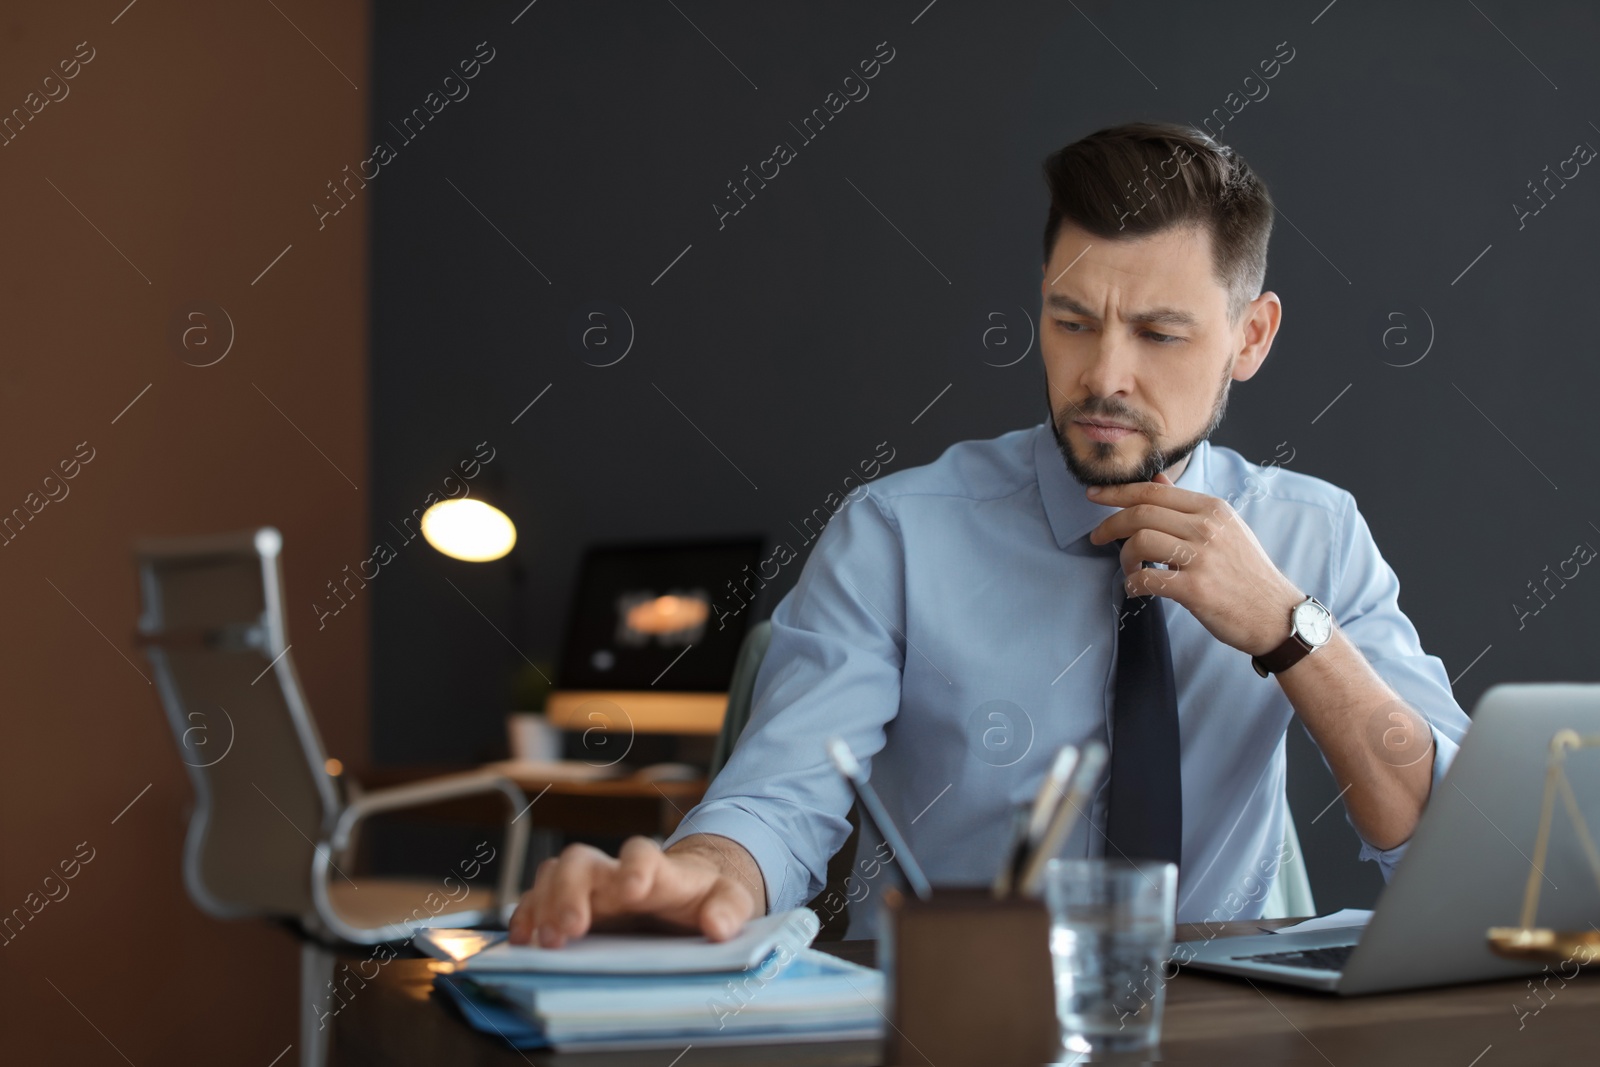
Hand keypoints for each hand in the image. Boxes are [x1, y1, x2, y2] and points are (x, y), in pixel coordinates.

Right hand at [507, 835, 761, 946]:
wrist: (686, 895)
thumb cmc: (704, 897)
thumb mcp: (728, 901)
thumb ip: (728, 909)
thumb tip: (719, 926)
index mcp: (655, 868)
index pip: (640, 852)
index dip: (634, 866)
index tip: (632, 888)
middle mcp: (613, 871)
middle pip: (580, 861)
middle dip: (570, 891)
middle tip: (571, 927)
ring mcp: (587, 887)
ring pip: (553, 876)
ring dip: (544, 905)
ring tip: (546, 941)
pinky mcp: (569, 907)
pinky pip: (537, 901)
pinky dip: (526, 917)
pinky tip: (522, 940)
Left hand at [1085, 472, 1301, 655]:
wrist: (1276, 615)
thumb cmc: (1246, 573)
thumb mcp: (1225, 529)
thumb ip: (1187, 505)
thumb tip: (1156, 481)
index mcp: (1213, 509)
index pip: (1153, 491)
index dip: (1117, 493)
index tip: (1094, 496)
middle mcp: (1207, 528)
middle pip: (1141, 513)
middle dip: (1110, 524)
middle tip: (1097, 537)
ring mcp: (1202, 558)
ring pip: (1140, 542)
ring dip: (1124, 557)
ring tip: (1130, 569)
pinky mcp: (1196, 589)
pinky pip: (1146, 579)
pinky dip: (1133, 584)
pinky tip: (1137, 589)